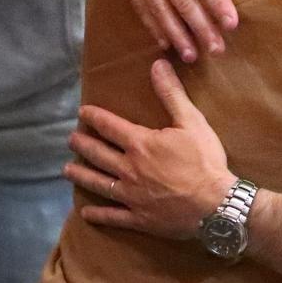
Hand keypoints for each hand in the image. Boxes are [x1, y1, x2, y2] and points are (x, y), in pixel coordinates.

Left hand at [64, 59, 236, 239]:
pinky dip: (97, 214)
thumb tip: (157, 65)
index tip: (83, 112)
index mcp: (141, 144)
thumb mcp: (192, 121)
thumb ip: (172, 94)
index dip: (95, 118)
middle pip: (98, 155)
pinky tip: (85, 212)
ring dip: (81, 175)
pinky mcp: (138, 217)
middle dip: (83, 145)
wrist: (214, 203)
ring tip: (67, 169)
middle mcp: (129, 168)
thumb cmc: (205, 160)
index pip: (111, 127)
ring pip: (98, 184)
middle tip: (71, 140)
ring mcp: (131, 195)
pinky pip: (112, 215)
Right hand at [94, 0, 268, 61]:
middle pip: (183, 2)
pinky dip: (152, 25)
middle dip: (201, 28)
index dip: (218, 4)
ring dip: (177, 34)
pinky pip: (140, 6)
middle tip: (217, 49)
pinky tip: (164, 41)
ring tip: (191, 55)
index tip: (231, 24)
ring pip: (160, 9)